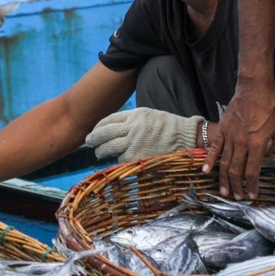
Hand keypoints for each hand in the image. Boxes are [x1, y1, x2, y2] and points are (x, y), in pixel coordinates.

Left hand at [85, 107, 203, 161]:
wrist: (185, 137)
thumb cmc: (169, 127)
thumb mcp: (149, 115)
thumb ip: (132, 120)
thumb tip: (116, 129)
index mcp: (135, 115)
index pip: (109, 119)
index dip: (98, 126)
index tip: (94, 131)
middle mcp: (132, 127)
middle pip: (105, 133)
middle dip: (94, 138)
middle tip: (89, 142)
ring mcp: (134, 142)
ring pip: (110, 147)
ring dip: (101, 152)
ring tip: (99, 154)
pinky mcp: (138, 156)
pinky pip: (121, 159)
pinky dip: (118, 161)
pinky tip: (118, 161)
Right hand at [203, 82, 274, 199]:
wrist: (254, 88)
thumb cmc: (269, 106)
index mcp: (257, 144)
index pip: (253, 170)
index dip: (252, 185)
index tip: (252, 195)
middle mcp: (242, 143)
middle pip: (237, 170)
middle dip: (237, 186)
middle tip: (237, 197)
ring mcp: (230, 136)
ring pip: (225, 162)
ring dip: (224, 178)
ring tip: (224, 191)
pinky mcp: (223, 129)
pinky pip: (215, 148)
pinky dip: (209, 160)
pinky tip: (205, 171)